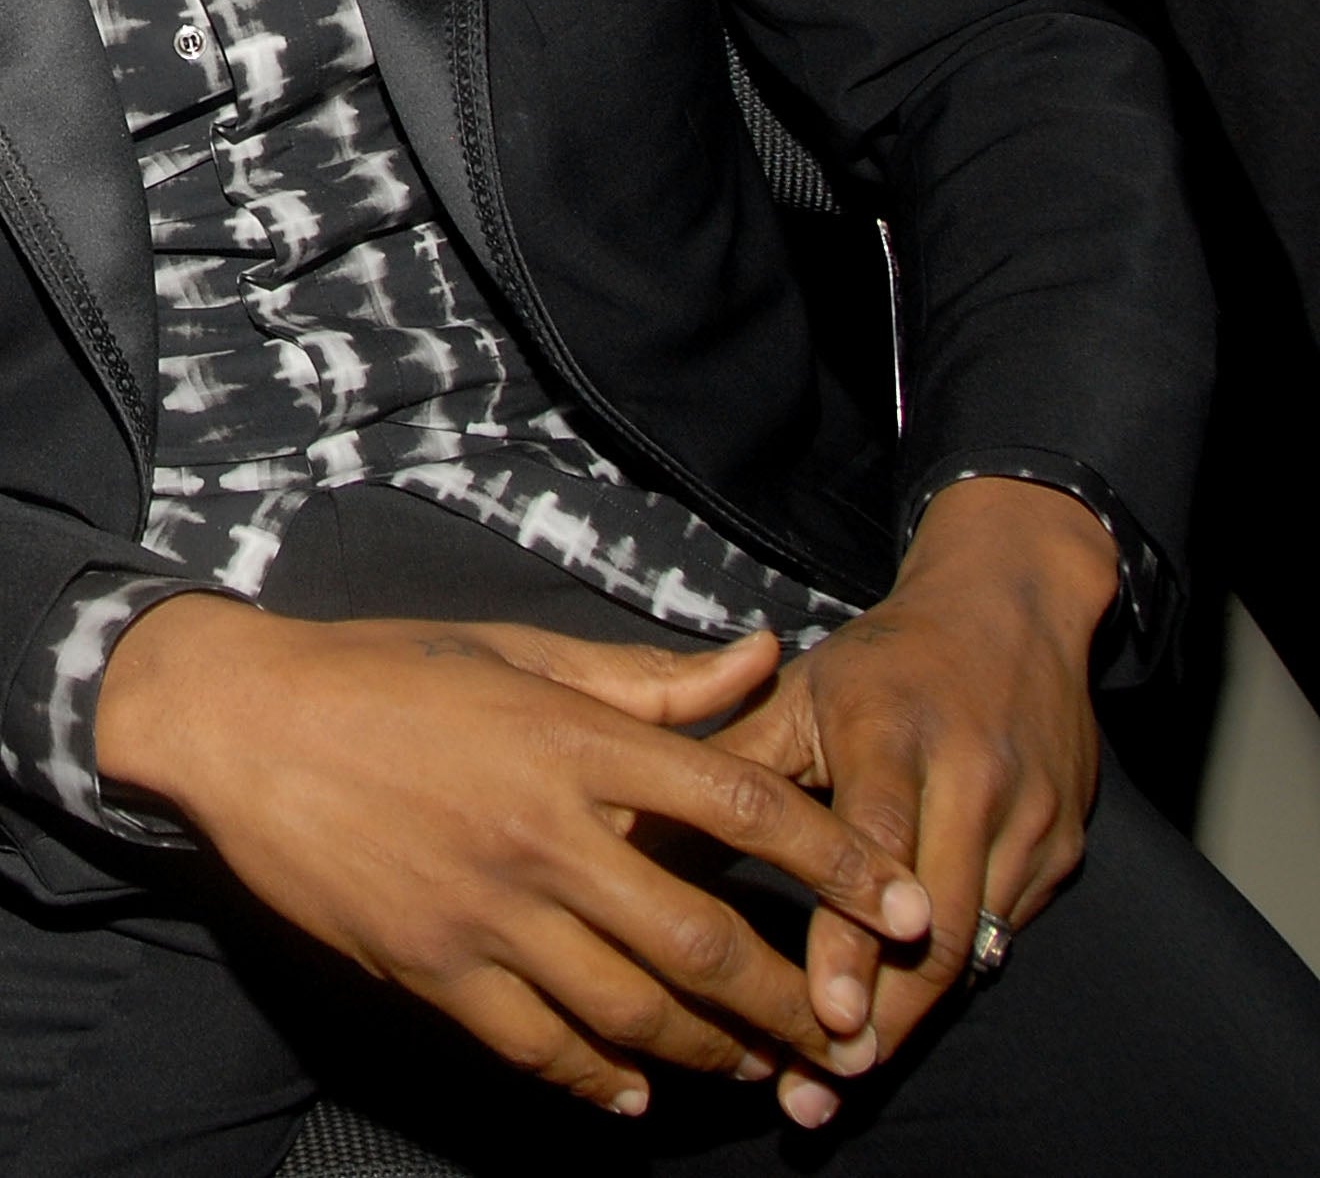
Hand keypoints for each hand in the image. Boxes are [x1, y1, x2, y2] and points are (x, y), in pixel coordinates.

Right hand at [96, 598, 932, 1118]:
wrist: (241, 723)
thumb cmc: (383, 673)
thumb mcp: (514, 650)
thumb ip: (646, 674)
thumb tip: (763, 656)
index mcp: (568, 739)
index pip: (737, 803)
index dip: (836, 861)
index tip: (907, 905)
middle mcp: (541, 833)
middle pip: (705, 946)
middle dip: (798, 1005)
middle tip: (852, 1036)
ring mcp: (486, 911)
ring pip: (635, 1016)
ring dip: (716, 1056)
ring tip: (763, 1070)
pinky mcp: (432, 968)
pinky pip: (543, 1051)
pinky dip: (602, 1082)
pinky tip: (637, 1091)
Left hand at [709, 477, 1114, 1127]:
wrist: (1011, 612)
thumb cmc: (883, 665)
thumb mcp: (804, 692)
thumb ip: (730, 757)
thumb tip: (632, 815)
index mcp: (890, 730)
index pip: (872, 845)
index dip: (850, 938)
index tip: (825, 1015)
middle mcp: (970, 777)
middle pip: (932, 924)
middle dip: (882, 1015)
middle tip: (821, 1083)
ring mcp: (1028, 819)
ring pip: (972, 946)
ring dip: (912, 1018)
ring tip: (842, 1078)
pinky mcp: (1064, 850)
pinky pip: (1002, 935)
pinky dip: (951, 984)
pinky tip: (899, 1025)